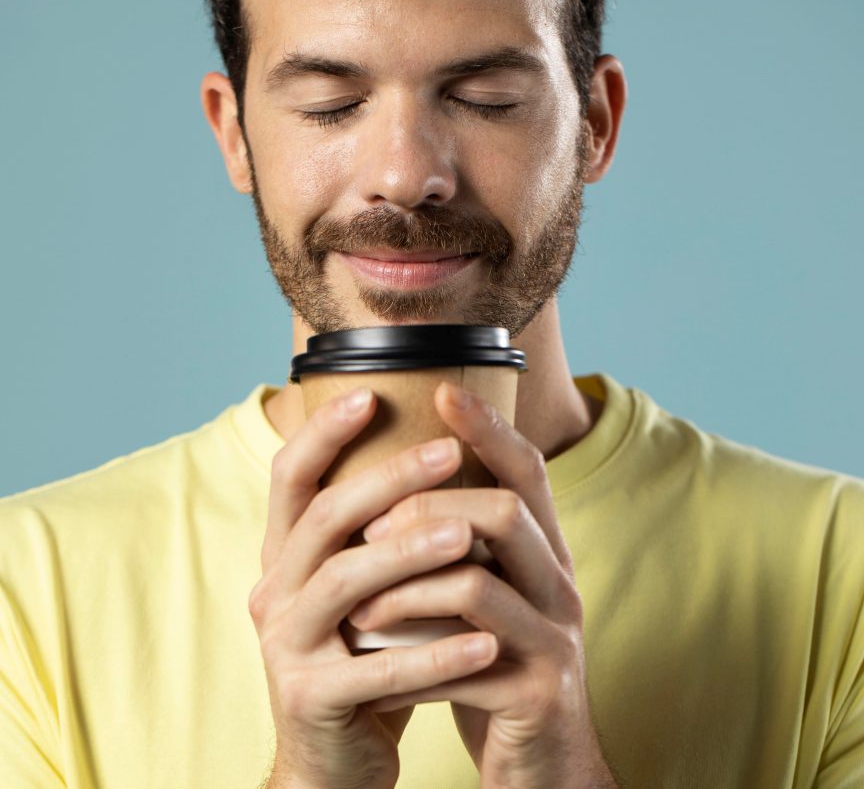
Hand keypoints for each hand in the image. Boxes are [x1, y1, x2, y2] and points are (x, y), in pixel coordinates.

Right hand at [249, 387, 499, 788]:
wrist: (333, 759)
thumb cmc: (361, 654)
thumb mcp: (363, 588)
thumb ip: (376, 532)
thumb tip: (438, 452)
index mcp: (286, 556)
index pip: (290, 478)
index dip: (322, 433)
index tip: (370, 393)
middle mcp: (274, 591)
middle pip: (324, 517)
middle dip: (388, 479)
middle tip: (448, 453)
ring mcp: (285, 646)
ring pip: (345, 583)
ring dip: (409, 554)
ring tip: (468, 537)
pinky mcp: (310, 698)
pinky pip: (376, 671)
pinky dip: (433, 653)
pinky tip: (486, 641)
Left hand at [346, 382, 618, 788]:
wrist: (542, 767)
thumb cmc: (494, 666)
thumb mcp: (482, 598)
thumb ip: (460, 548)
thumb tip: (393, 492)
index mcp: (545, 553)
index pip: (527, 469)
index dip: (489, 426)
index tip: (442, 390)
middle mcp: (560, 584)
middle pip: (507, 511)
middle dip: (431, 506)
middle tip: (372, 528)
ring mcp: (556, 638)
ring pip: (478, 583)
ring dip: (406, 586)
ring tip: (358, 608)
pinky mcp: (539, 693)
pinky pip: (467, 659)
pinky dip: (412, 655)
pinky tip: (377, 661)